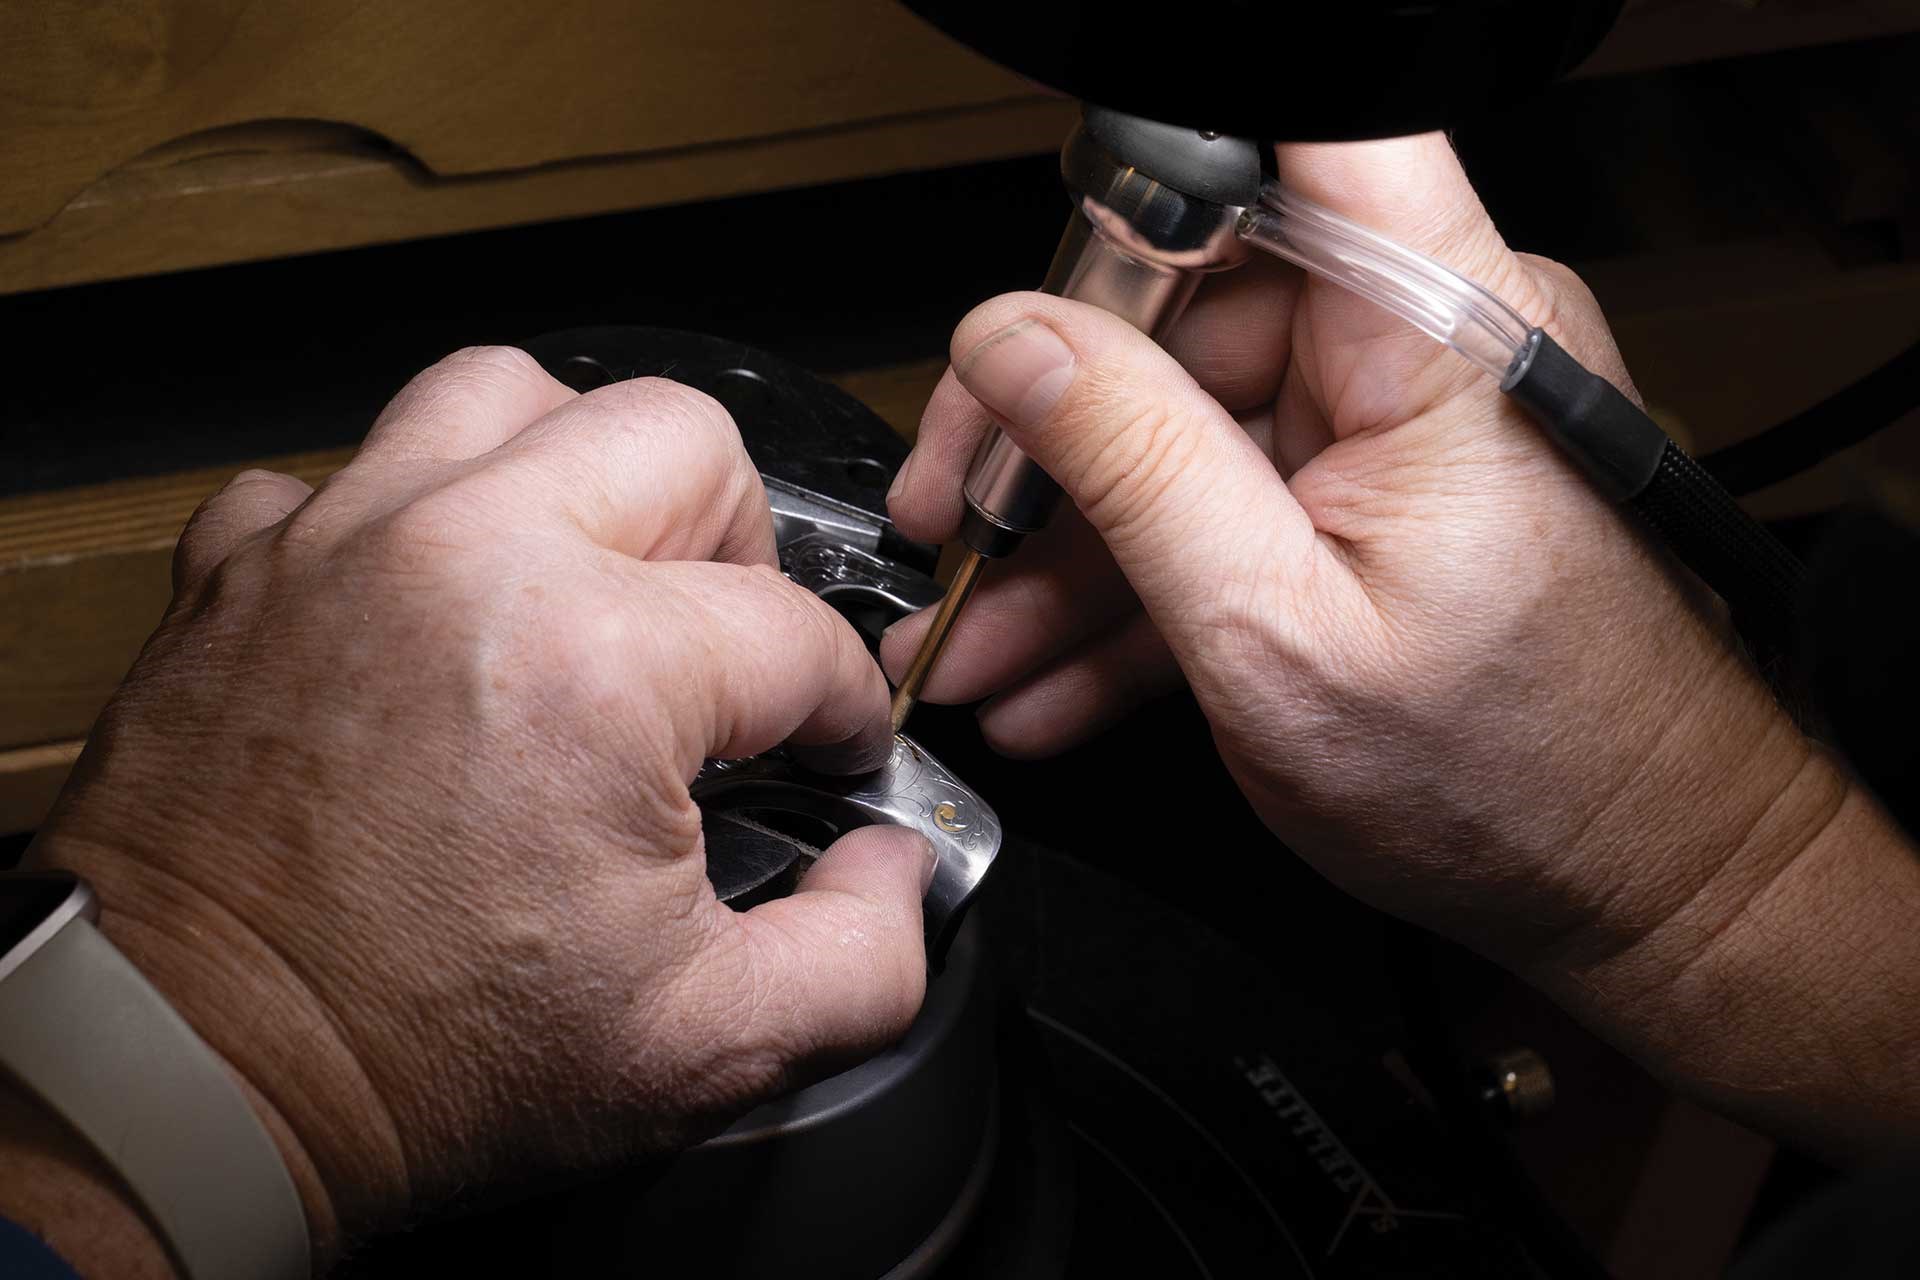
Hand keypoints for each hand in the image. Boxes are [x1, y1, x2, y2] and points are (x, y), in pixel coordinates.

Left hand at [17, 348, 933, 1265]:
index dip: (846, 708)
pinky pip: (343, 470)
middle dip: (741, 547)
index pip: (797, 634)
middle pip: (682, 438)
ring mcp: (341, 542)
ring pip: (508, 392)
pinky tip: (430, 604)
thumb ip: (863, 955)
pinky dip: (404, 515)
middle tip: (727, 646)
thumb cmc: (408, 1061)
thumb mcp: (701, 1048)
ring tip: (593, 571)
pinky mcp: (241, 569)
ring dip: (579, 469)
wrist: (180, 1080)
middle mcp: (466, 556)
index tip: (831, 752)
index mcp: (594, 664)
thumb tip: (889, 867)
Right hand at [885, 136, 1918, 1159]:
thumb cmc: (1519, 782)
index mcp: (1438, 334)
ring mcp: (1399, 421)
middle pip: (1189, 306)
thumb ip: (1135, 468)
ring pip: (1182, 425)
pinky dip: (1138, 583)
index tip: (1048, 266)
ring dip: (1068, 544)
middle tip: (957, 531)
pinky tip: (1051, 666)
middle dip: (1047, 437)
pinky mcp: (1376, 491)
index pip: (1310, 138)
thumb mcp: (1275, 634)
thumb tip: (1014, 343)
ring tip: (976, 641)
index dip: (1162, 168)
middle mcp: (1430, 345)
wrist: (1637, 883)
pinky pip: (1224, 500)